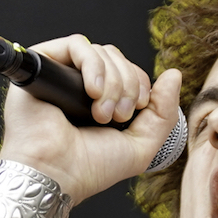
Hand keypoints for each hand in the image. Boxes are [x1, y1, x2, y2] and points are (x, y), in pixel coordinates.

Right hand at [0, 34, 181, 206]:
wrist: (57, 173)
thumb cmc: (91, 167)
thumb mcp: (142, 144)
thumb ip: (163, 111)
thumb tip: (174, 75)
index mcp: (105, 101)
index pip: (131, 72)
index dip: (140, 86)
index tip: (135, 112)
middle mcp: (82, 85)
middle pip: (118, 59)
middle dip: (128, 86)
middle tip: (118, 117)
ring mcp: (62, 73)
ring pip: (102, 52)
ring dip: (112, 83)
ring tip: (101, 113)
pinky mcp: (43, 64)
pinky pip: (77, 44)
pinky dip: (93, 66)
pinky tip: (93, 92)